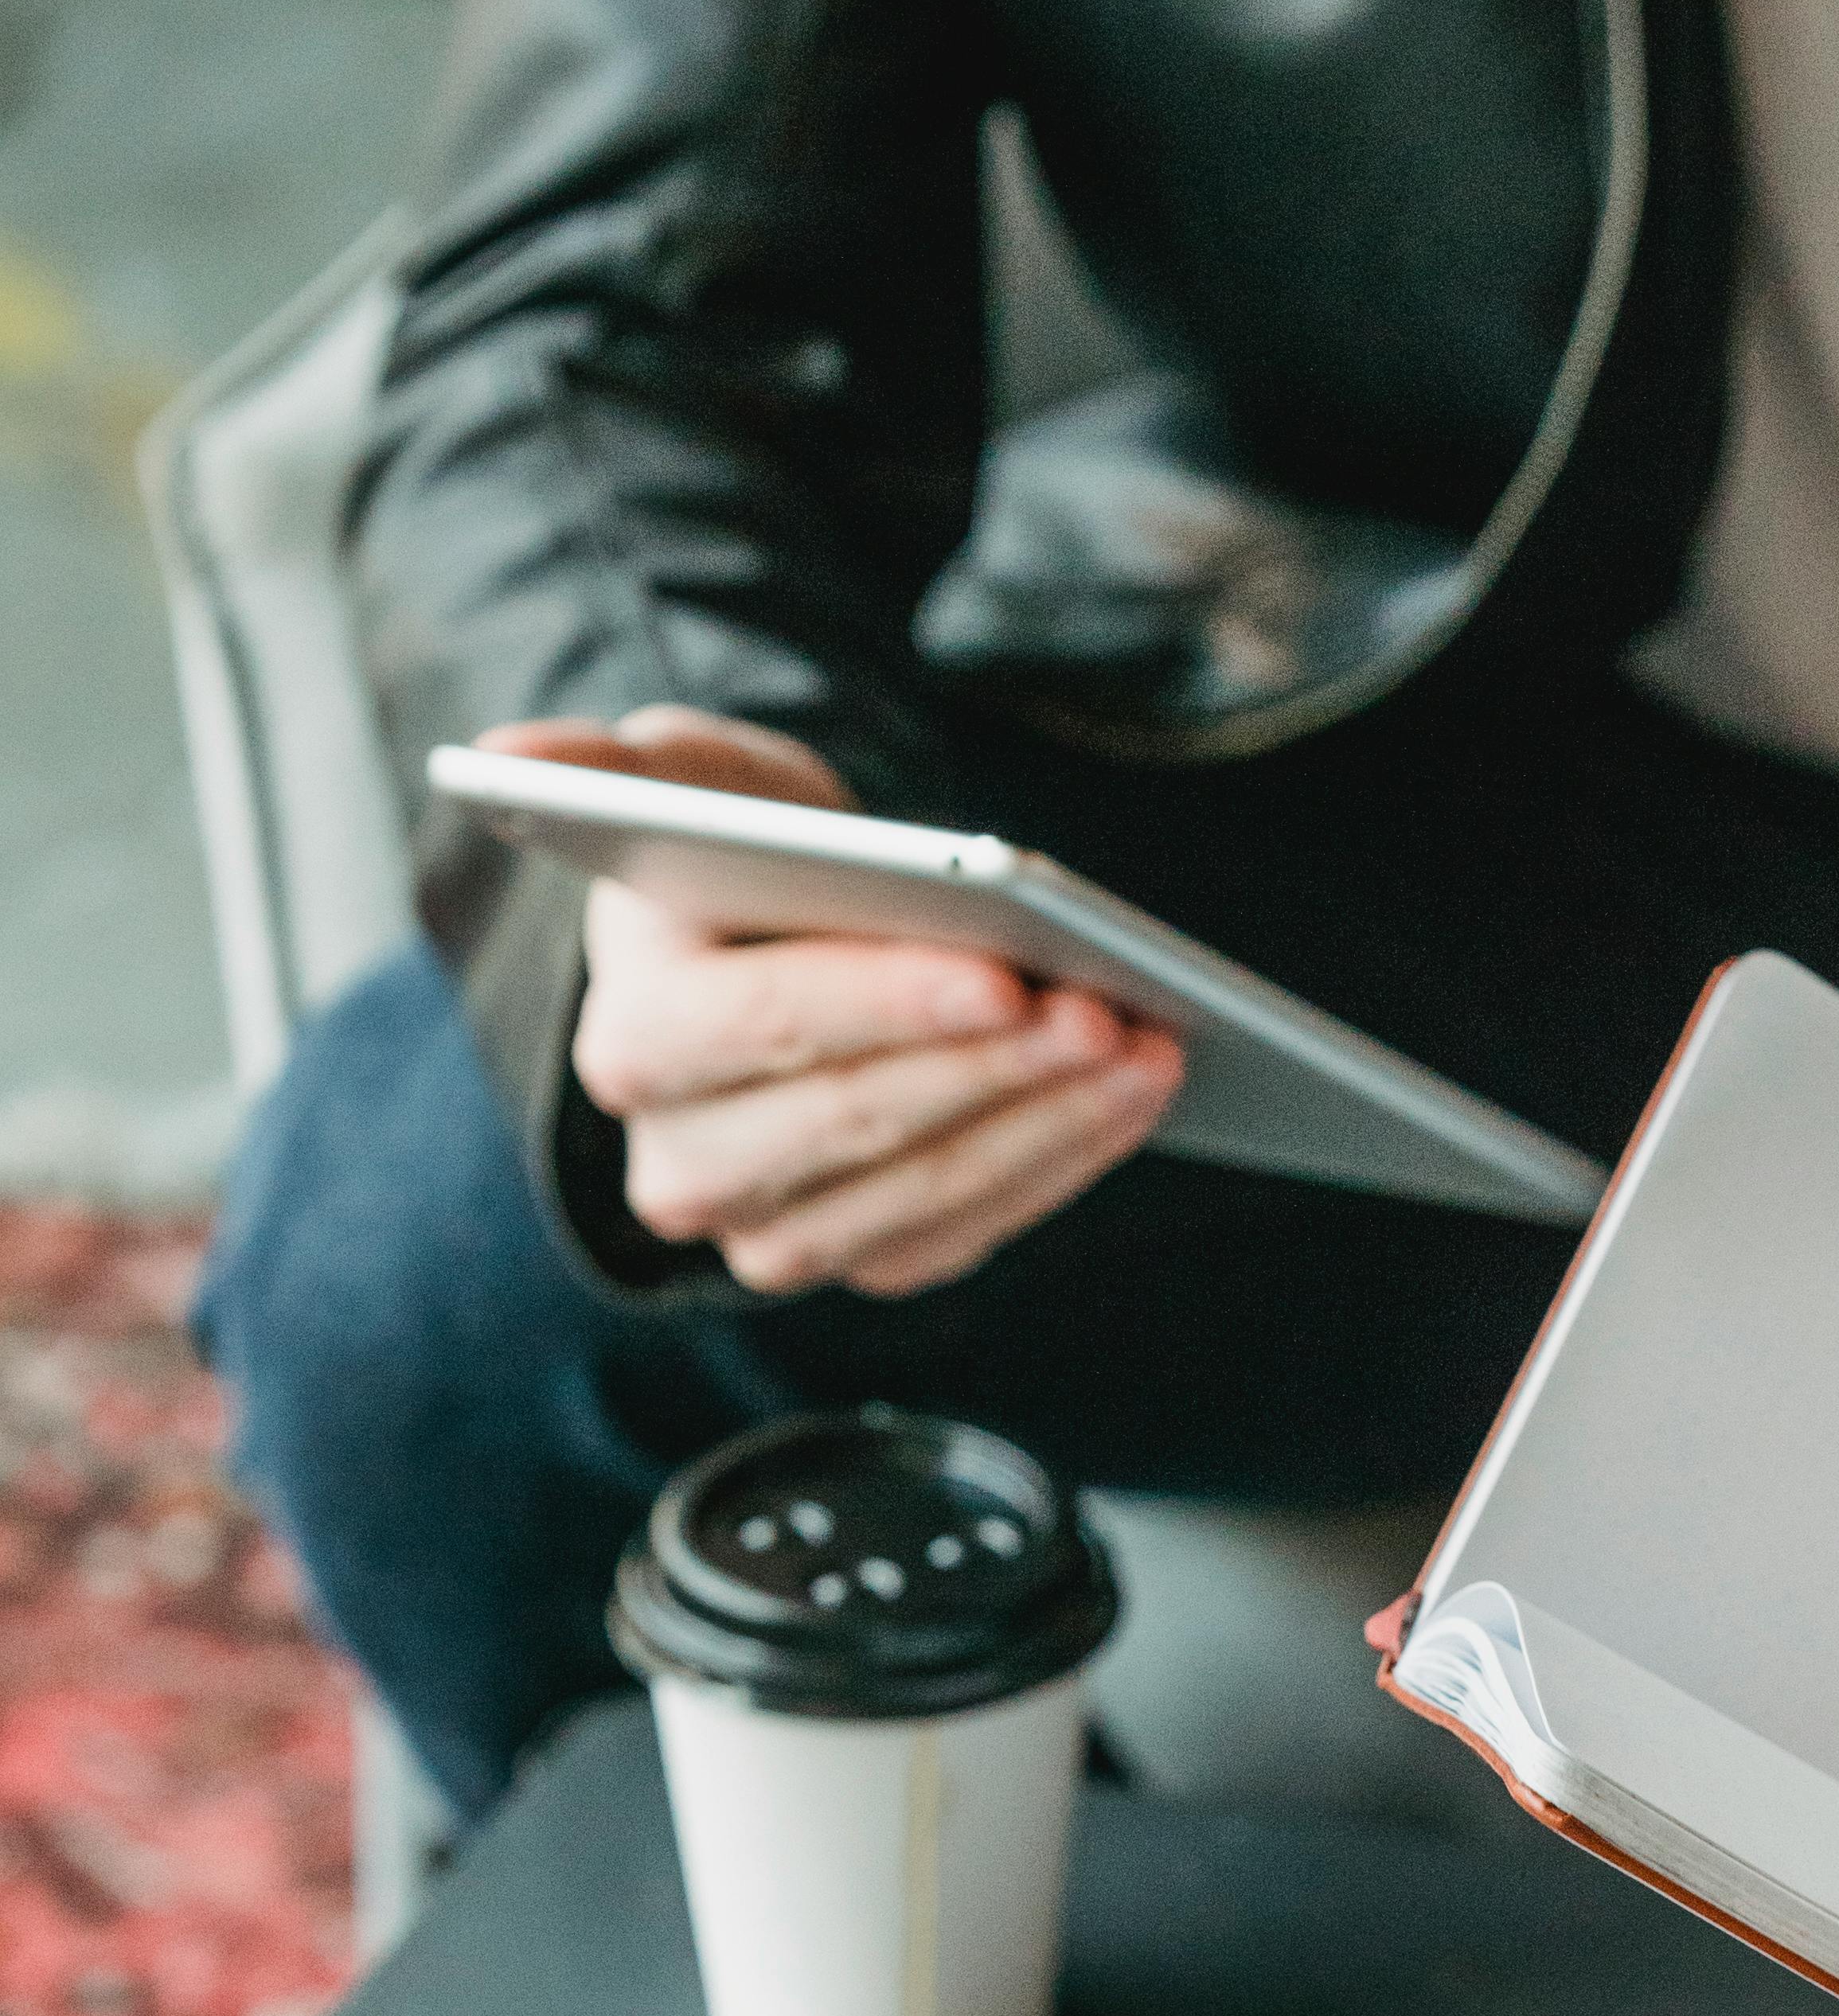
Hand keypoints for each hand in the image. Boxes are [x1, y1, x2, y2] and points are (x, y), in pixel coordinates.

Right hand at [484, 708, 1183, 1296]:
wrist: (774, 958)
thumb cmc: (741, 860)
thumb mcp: (697, 788)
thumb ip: (624, 768)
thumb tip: (511, 753)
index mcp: (634, 1041)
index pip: (767, 1027)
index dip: (890, 1003)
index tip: (1005, 972)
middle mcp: (680, 1165)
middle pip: (856, 1121)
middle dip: (996, 1068)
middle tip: (1111, 1010)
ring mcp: (764, 1232)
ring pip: (921, 1194)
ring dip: (1049, 1125)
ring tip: (1149, 1049)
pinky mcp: (852, 1262)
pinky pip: (965, 1235)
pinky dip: (1056, 1167)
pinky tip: (1129, 1101)